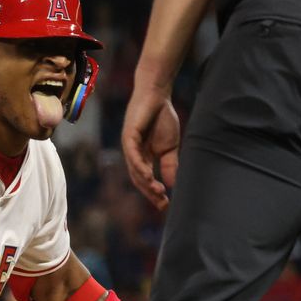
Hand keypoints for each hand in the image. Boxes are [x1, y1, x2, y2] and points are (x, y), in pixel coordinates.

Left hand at [120, 83, 178, 210]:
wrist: (158, 95)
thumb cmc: (162, 118)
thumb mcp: (169, 147)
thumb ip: (169, 165)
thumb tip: (172, 184)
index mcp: (143, 158)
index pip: (146, 181)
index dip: (155, 193)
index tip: (166, 205)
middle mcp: (133, 155)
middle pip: (139, 179)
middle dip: (150, 192)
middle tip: (162, 203)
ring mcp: (129, 146)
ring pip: (135, 170)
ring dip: (146, 183)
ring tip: (158, 193)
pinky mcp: (128, 136)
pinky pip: (132, 155)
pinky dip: (139, 167)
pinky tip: (148, 176)